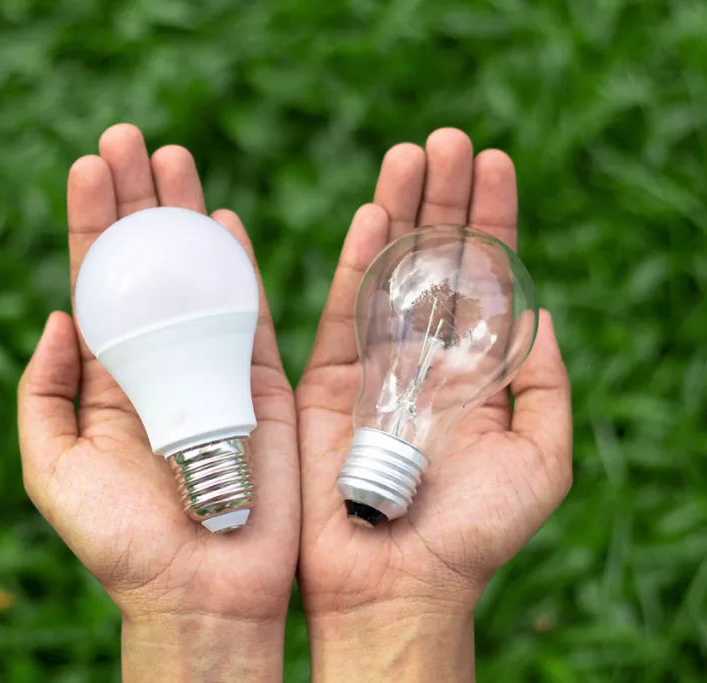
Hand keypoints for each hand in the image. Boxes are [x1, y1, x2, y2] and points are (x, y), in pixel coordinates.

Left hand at [17, 125, 298, 681]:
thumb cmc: (122, 543)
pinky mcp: (258, 382)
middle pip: (146, 262)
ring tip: (175, 157)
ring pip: (196, 273)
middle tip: (131, 137)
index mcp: (107, 375)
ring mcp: (208, 365)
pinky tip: (225, 220)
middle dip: (137, 199)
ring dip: (185, 214)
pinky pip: (250, 313)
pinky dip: (239, 265)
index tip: (88, 164)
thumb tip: (58, 315)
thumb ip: (44, 393)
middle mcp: (157, 359)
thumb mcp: (53, 470)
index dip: (92, 222)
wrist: (201, 590)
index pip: (97, 282)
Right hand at [295, 129, 572, 680]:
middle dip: (443, 198)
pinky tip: (374, 214)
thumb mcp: (541, 465)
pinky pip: (341, 309)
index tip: (493, 163)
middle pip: (435, 261)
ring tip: (411, 152)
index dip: (491, 220)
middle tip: (447, 138)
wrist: (393, 583)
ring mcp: (372, 366)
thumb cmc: (470, 535)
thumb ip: (545, 389)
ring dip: (402, 211)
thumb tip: (537, 313)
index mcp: (475, 373)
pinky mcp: (326, 380)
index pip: (486, 279)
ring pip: (389, 271)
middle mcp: (423, 358)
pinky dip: (357, 262)